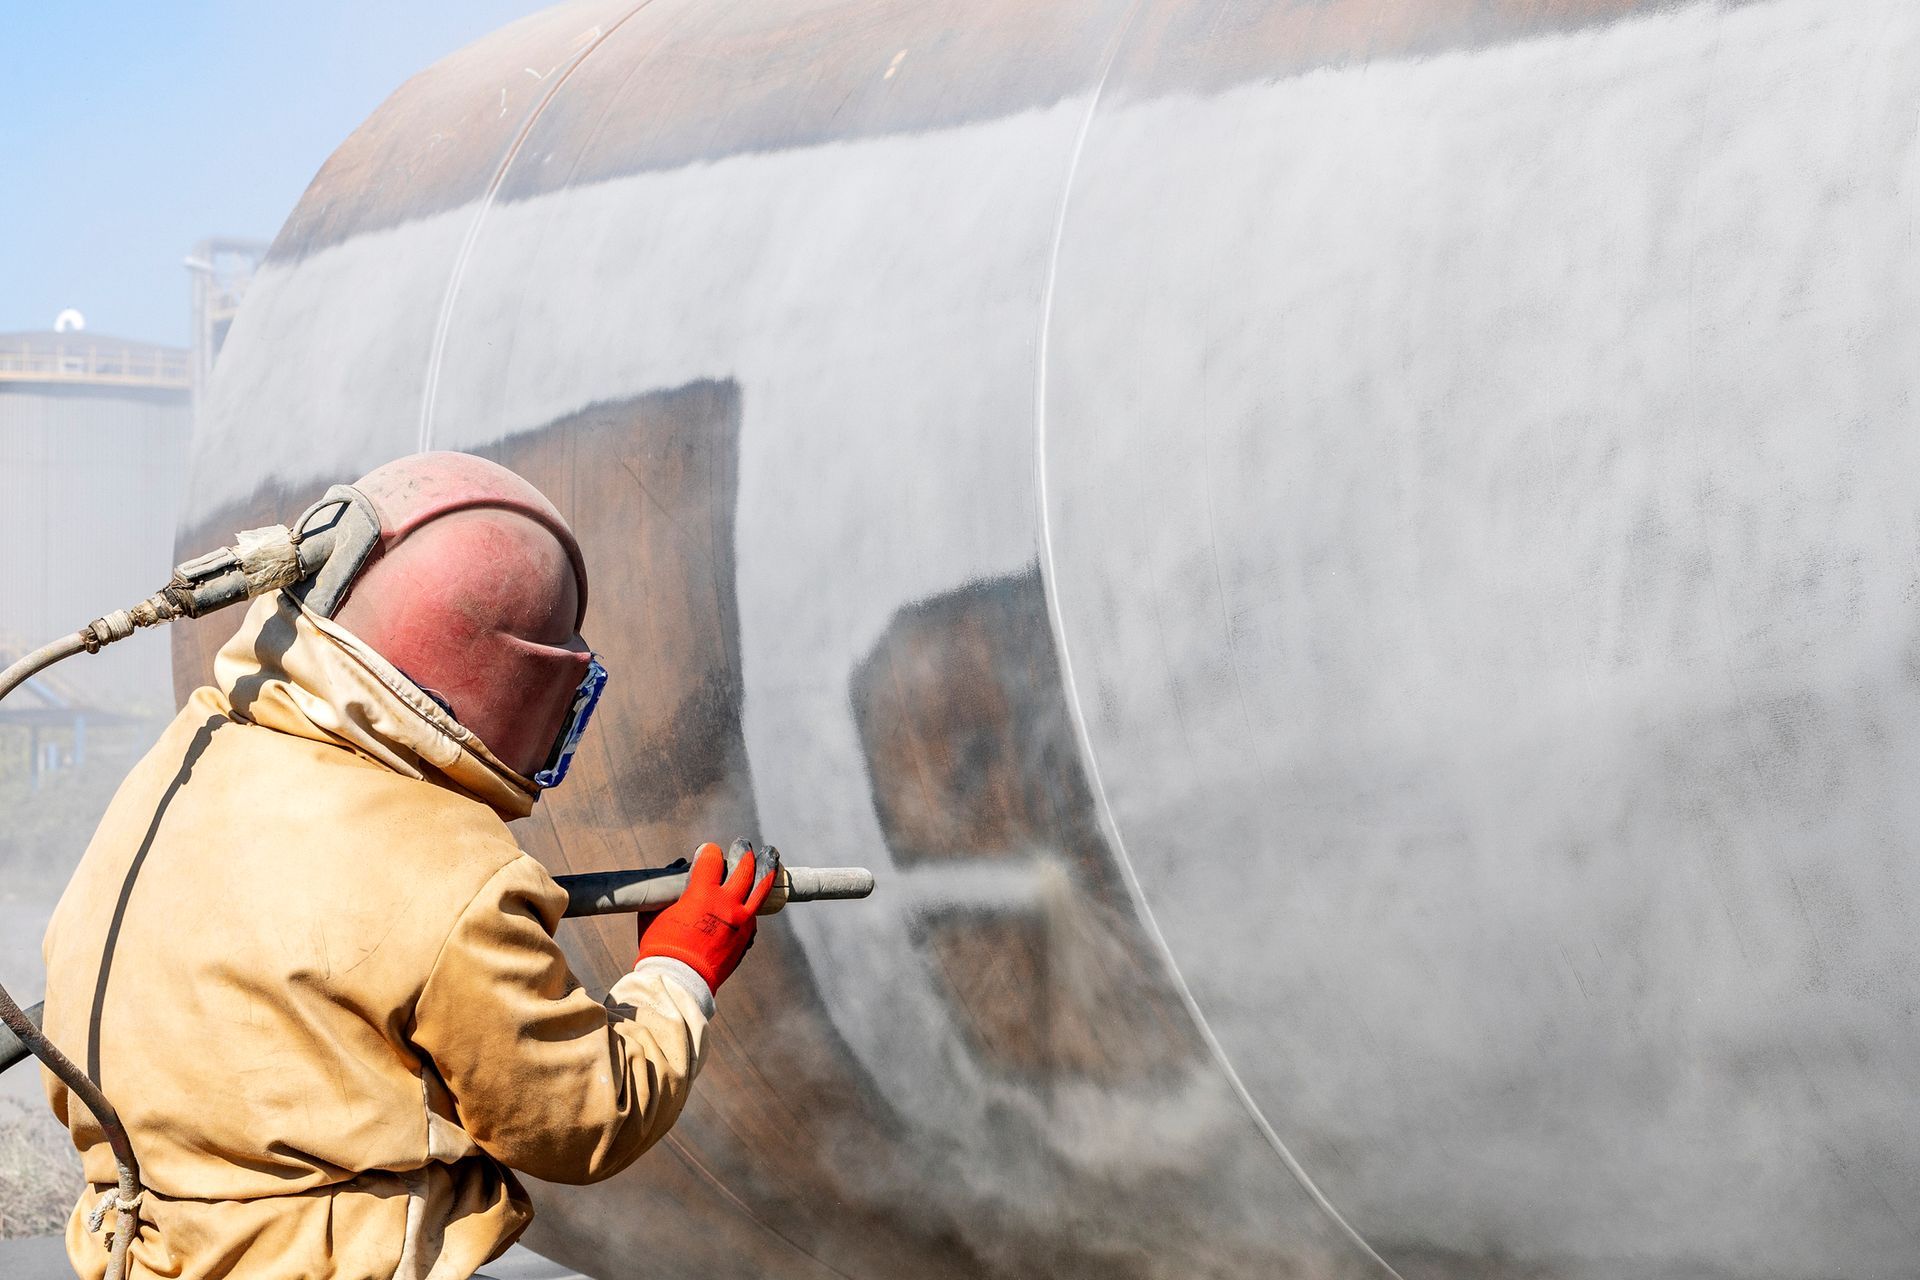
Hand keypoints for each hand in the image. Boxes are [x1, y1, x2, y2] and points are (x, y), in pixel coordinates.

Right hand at [636, 840, 776, 991]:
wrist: (678, 983)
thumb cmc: (660, 947)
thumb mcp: (654, 913)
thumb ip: (665, 889)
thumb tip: (676, 869)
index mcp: (702, 893)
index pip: (712, 858)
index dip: (709, 851)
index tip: (707, 851)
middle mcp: (727, 903)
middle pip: (744, 866)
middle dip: (742, 851)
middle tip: (741, 845)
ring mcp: (741, 920)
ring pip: (762, 886)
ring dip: (766, 866)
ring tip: (769, 855)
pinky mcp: (747, 937)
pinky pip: (755, 914)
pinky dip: (754, 903)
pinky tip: (754, 896)